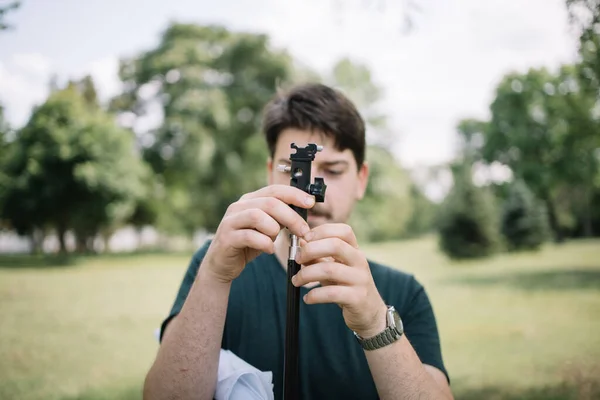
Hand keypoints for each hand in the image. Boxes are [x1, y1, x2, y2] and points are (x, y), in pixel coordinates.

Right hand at [203, 185, 314, 283]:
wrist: (222, 264)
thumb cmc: (248, 244)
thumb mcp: (268, 228)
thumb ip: (281, 218)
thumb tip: (304, 211)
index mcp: (250, 200)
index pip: (275, 190)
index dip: (295, 194)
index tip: (311, 202)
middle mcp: (239, 206)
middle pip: (270, 203)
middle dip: (292, 217)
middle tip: (304, 231)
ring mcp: (231, 221)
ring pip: (258, 216)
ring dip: (275, 229)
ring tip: (277, 239)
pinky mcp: (226, 238)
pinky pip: (249, 236)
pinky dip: (264, 243)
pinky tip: (268, 249)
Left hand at [291, 223, 387, 337]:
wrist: (370, 313)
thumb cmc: (347, 286)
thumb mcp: (334, 268)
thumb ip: (319, 256)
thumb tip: (300, 243)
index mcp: (355, 251)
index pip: (343, 231)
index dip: (322, 231)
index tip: (305, 238)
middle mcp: (360, 261)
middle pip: (335, 245)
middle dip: (311, 250)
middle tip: (297, 259)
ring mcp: (360, 279)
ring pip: (329, 269)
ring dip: (306, 274)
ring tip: (296, 281)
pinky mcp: (357, 298)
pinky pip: (331, 293)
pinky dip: (314, 295)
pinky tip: (307, 299)